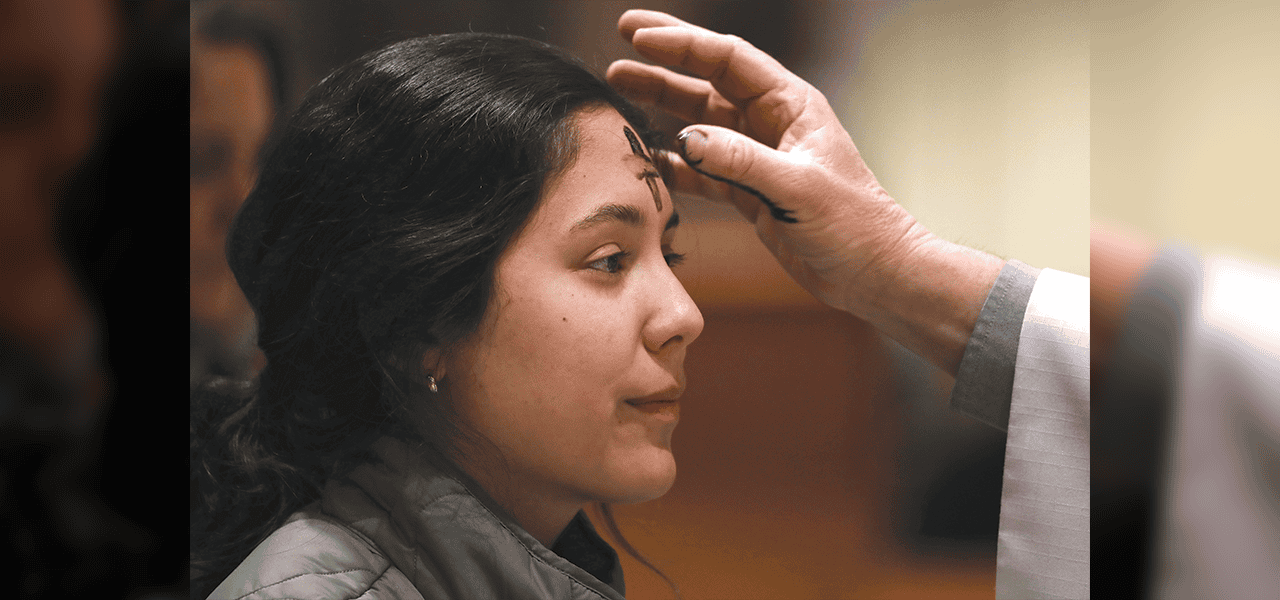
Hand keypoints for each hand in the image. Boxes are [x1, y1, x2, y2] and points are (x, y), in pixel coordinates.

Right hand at [608, 9, 1004, 375]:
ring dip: (660, 108)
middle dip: (664, 61)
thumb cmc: (855, 225)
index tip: (639, 37)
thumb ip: (741, 161)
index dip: (682, 44)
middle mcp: (770, 122)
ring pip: (698, 122)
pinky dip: (672, 164)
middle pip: (707, 79)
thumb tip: (686, 139)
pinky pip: (701, 167)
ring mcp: (757, 156)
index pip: (727, 59)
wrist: (873, 273)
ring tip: (619, 93)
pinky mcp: (748, 191)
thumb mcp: (797, 188)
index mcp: (790, 105)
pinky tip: (645, 159)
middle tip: (621, 41)